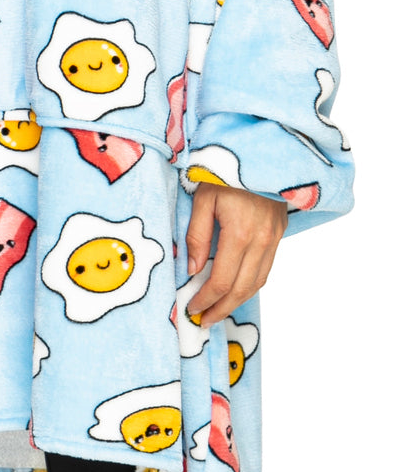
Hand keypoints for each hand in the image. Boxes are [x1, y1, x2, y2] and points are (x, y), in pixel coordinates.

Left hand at [184, 183, 287, 325]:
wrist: (261, 151)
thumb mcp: (203, 197)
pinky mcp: (279, 233)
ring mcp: (274, 238)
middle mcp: (261, 240)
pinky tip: (236, 287)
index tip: (192, 309)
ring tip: (218, 310)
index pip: (222, 280)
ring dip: (238, 300)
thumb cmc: (226, 169)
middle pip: (242, 289)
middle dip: (222, 309)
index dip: (206, 299)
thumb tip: (193, 270)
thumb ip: (197, 235)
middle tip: (204, 321)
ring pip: (258, 282)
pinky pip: (266, 267)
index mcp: (239, 232)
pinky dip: (251, 283)